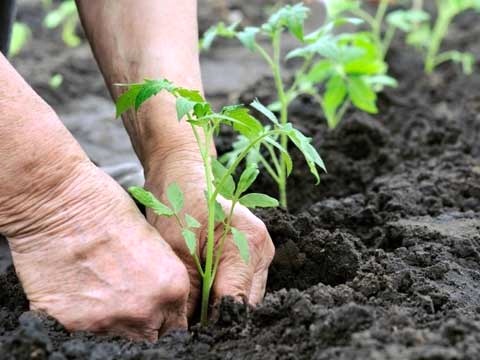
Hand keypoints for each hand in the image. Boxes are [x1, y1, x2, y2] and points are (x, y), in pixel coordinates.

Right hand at [5, 160, 189, 340]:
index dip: (164, 318)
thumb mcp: (154, 241)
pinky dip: (80, 318)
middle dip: (142, 324)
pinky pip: (81, 333)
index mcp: (172, 287)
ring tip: (99, 292)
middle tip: (127, 303)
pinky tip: (77, 292)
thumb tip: (160, 301)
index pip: (177, 326)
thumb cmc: (108, 208)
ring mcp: (108, 321)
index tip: (155, 313)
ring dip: (112, 322)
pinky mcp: (71, 324)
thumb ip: (162, 279)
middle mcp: (145, 311)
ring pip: (117, 339)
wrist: (61, 202)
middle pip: (150, 337)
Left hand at [144, 150, 274, 316]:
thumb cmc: (178, 203)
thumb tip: (189, 329)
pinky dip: (224, 294)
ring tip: (195, 307)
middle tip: (189, 322)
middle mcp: (263, 250)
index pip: (236, 301)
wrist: (183, 175)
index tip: (191, 331)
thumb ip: (190, 293)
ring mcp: (262, 253)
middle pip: (245, 303)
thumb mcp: (177, 250)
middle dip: (218, 316)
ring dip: (222, 306)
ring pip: (246, 298)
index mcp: (248, 243)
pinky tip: (204, 293)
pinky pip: (242, 286)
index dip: (213, 321)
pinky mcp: (254, 255)